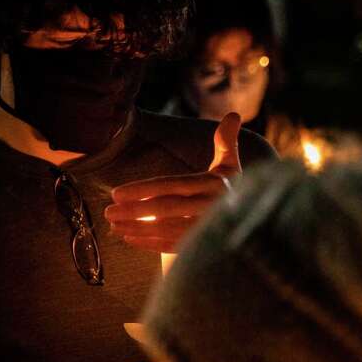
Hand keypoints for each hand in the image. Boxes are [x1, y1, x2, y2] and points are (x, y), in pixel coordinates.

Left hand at [106, 112, 241, 252]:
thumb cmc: (230, 190)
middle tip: (108, 212)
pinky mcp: (205, 246)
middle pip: (167, 208)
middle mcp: (211, 207)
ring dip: (138, 229)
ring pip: (168, 229)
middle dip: (135, 211)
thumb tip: (233, 115)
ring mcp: (207, 229)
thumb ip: (226, 142)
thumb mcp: (231, 166)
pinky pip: (174, 246)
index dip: (144, 189)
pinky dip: (151, 244)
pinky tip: (131, 239)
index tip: (116, 193)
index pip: (173, 185)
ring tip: (113, 226)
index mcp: (214, 185)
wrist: (253, 223)